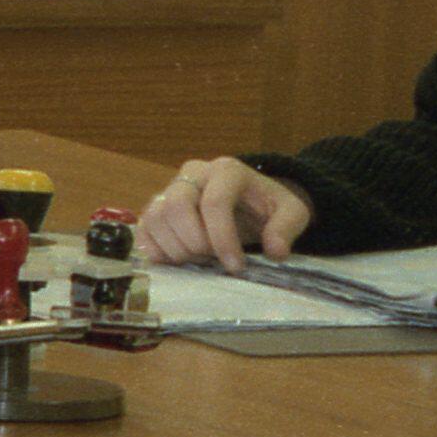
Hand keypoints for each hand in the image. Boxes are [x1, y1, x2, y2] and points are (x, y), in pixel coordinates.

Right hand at [134, 156, 308, 265]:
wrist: (250, 202)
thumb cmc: (268, 206)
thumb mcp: (291, 212)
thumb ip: (286, 228)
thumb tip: (275, 251)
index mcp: (227, 171)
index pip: (214, 202)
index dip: (222, 238)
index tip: (236, 266)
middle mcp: (193, 173)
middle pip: (177, 206)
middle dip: (195, 243)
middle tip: (214, 261)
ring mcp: (171, 188)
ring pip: (156, 217)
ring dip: (176, 248)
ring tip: (200, 261)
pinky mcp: (157, 207)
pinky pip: (144, 228)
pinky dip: (156, 249)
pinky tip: (178, 261)